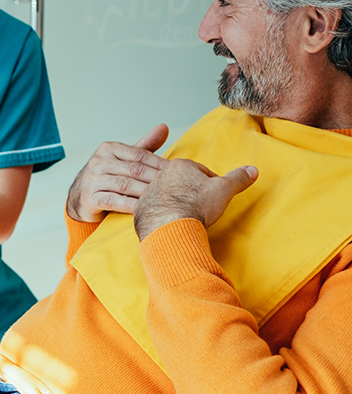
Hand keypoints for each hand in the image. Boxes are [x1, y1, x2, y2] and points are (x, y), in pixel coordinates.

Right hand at [66, 124, 169, 222]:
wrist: (80, 199)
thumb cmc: (107, 178)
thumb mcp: (124, 160)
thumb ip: (144, 146)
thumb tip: (164, 127)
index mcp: (108, 149)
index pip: (139, 155)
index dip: (160, 163)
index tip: (177, 171)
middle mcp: (98, 161)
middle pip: (134, 170)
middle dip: (156, 179)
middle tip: (175, 186)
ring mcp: (92, 179)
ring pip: (126, 185)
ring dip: (146, 193)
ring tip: (164, 199)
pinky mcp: (89, 197)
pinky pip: (114, 201)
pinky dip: (131, 206)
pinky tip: (144, 210)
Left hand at [133, 158, 257, 240]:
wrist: (169, 227)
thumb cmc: (196, 206)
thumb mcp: (224, 190)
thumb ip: (238, 178)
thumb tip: (253, 170)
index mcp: (180, 166)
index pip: (199, 171)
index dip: (209, 183)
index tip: (214, 195)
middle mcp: (160, 175)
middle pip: (180, 181)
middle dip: (189, 191)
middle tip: (199, 206)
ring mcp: (148, 192)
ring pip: (164, 194)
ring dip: (173, 202)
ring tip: (184, 216)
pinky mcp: (140, 209)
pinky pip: (151, 210)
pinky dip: (159, 216)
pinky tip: (168, 224)